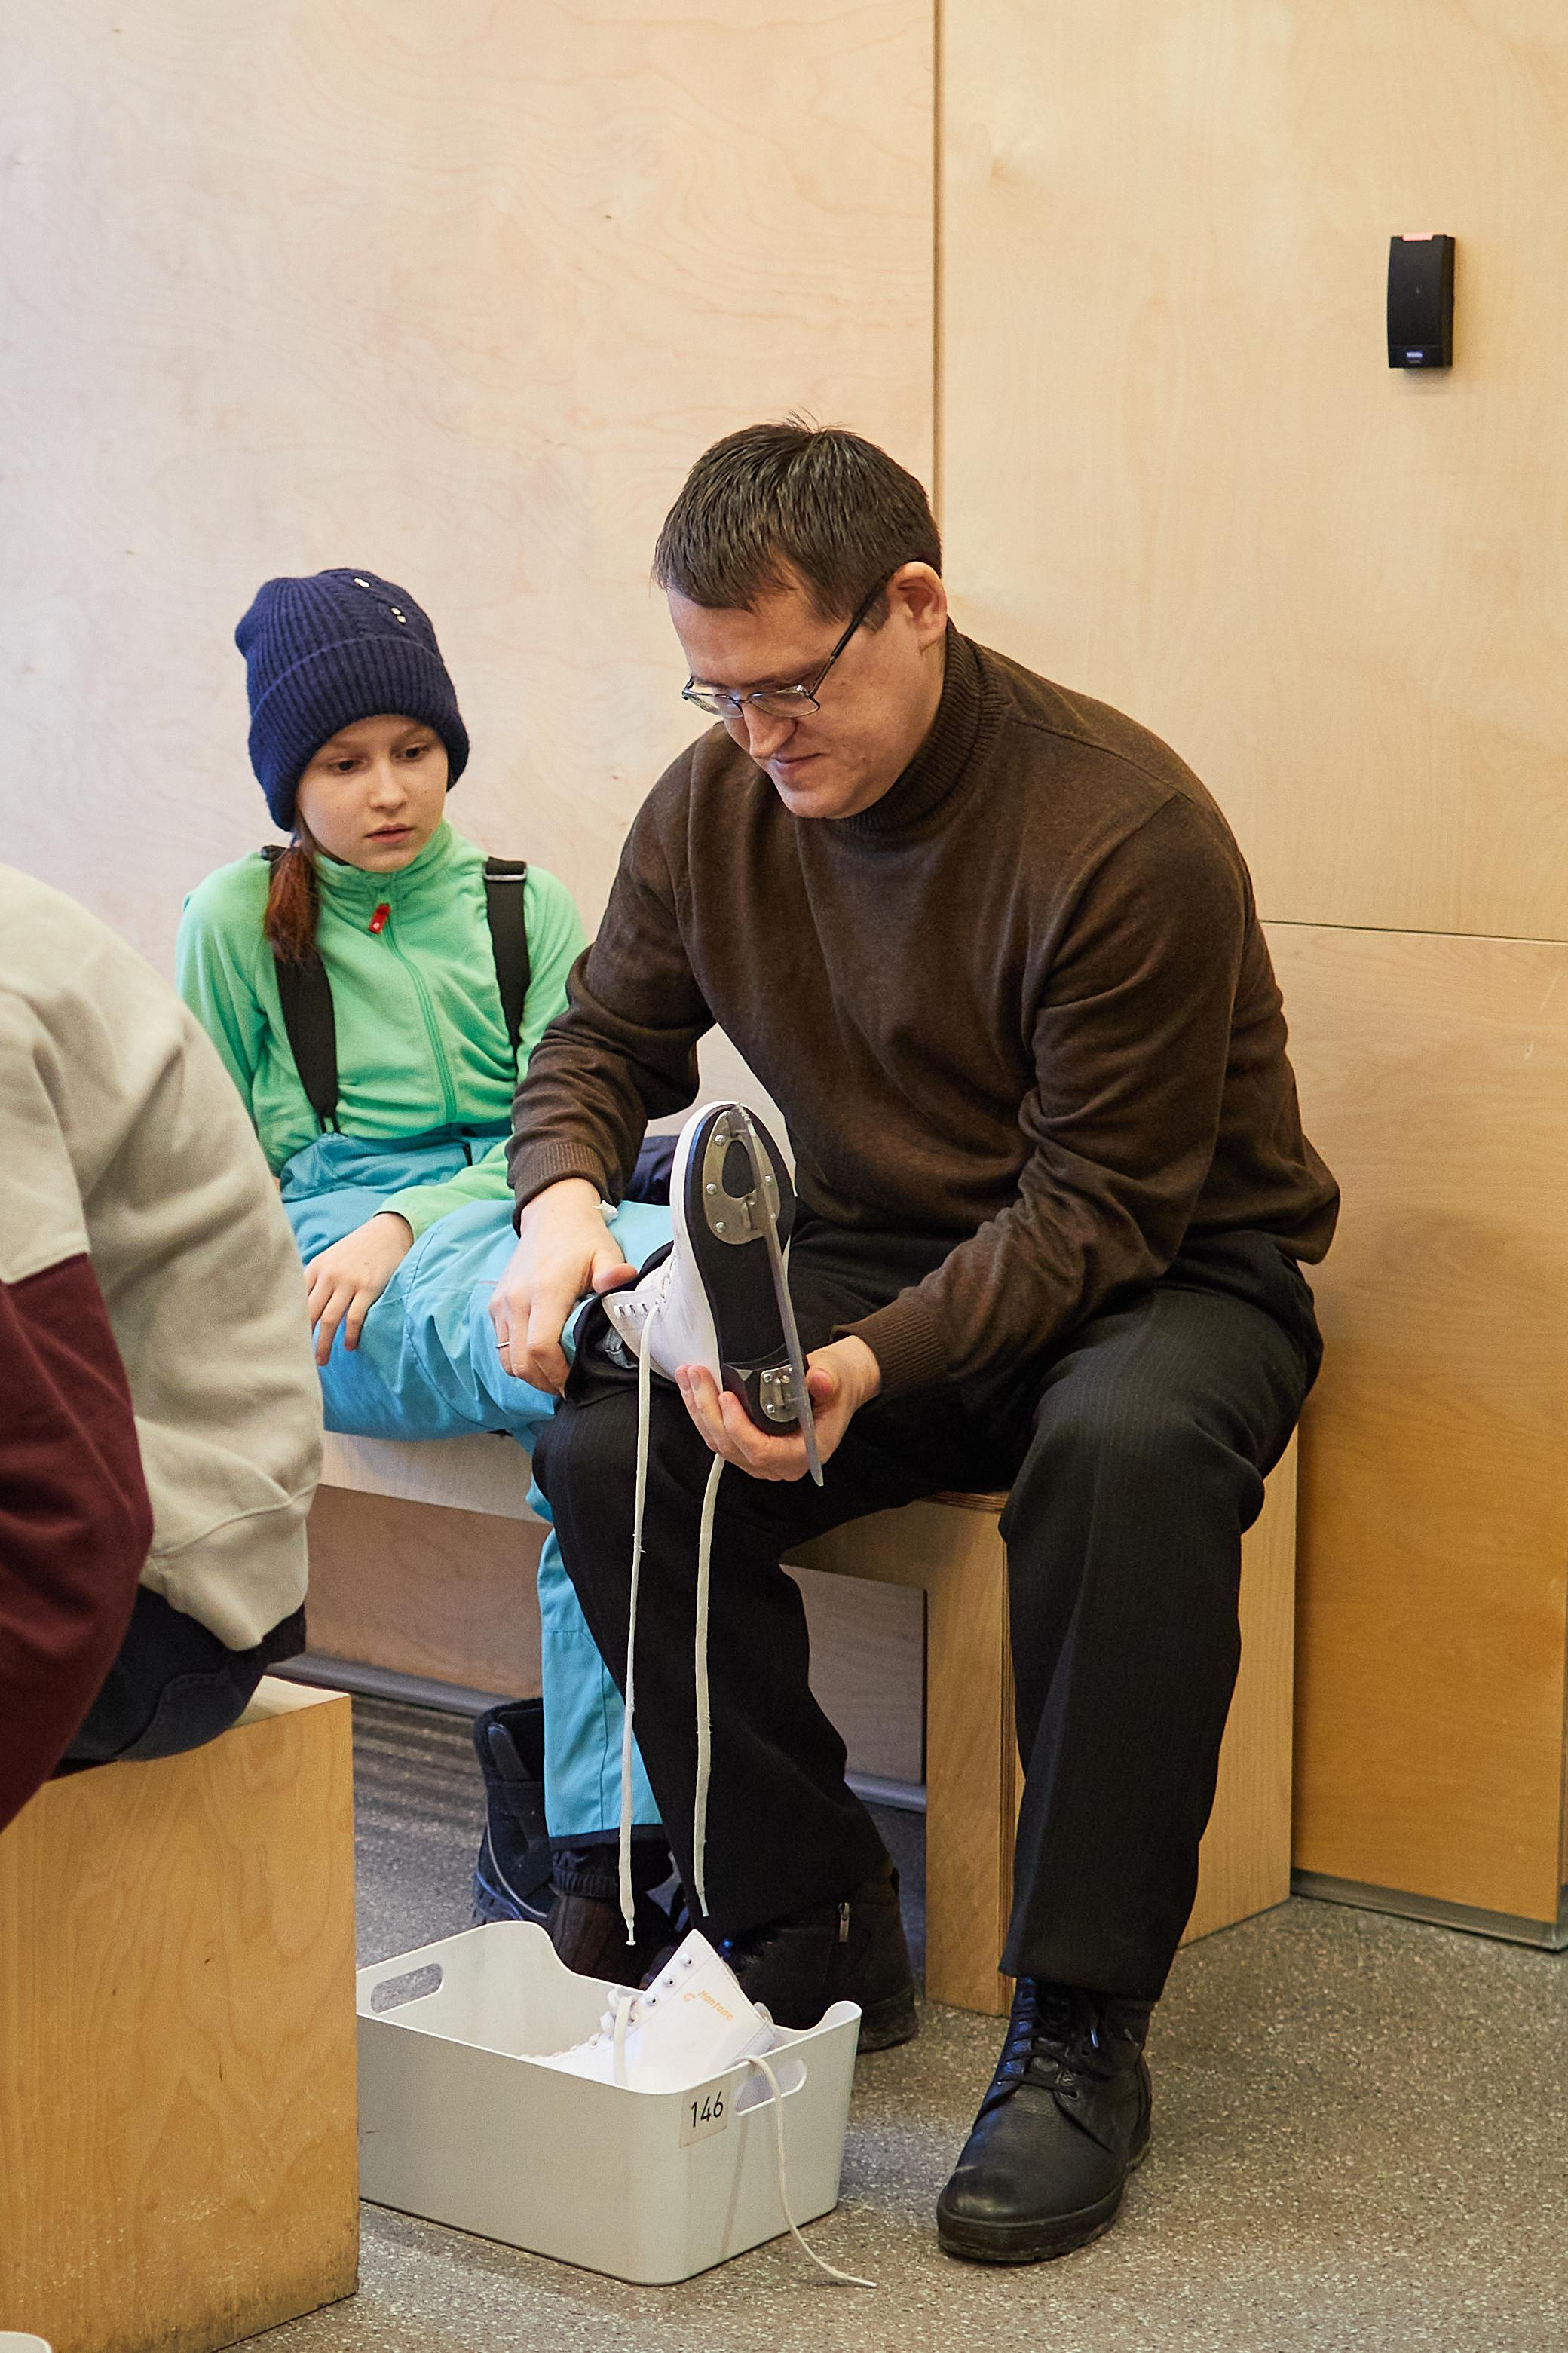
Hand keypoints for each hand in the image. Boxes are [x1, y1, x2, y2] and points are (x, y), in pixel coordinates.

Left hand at [303, 1211, 413, 1364]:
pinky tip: (349, 1346)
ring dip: (324, 1344)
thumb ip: (316, 1279)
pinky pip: (355, 1318)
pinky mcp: (369, 1288)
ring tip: (322, 1361)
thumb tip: (299, 1306)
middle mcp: (329, 1274)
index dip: (290, 1322)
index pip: (296, 1300)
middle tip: (300, 1359)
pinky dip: (350, 1335)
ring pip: (329, 1320)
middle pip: (309, 1313)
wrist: (388, 1232)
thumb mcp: (331, 1258)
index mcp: (316, 1267)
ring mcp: (349, 1281)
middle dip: (303, 1339)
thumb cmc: (358, 1249)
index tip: (287, 1340)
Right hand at [489, 1177, 636, 1393]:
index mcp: (545, 1290)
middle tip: (567, 1388)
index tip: (575, 1383)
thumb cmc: (583, 1238)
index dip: (556, 1375)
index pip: (540, 1348)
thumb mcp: (605, 1251)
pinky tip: (540, 1357)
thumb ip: (612, 1271)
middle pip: (520, 1362)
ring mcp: (501, 1302)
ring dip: (529, 1375)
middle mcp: (516, 1299)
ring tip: (554, 1376)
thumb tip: (623, 1277)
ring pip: (506, 1359)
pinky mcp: (495, 1304)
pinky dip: (517, 1359)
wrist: (551, 1215)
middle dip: (544, 1383)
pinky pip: (500, 1345)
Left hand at [675, 1334, 880, 1481]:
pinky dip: (703, 1413)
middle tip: (697, 1377)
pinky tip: (694, 1389)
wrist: (833, 1387)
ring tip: (690, 1377)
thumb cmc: (835, 1386)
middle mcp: (780, 1463)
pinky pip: (719, 1437)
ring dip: (699, 1410)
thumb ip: (827, 1382)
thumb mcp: (836, 1378)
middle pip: (732, 1447)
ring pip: (719, 1443)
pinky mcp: (748, 1447)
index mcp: (804, 1453)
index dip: (738, 1427)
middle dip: (708, 1410)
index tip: (726, 1397)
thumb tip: (819, 1379)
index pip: (761, 1452)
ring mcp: (762, 1459)